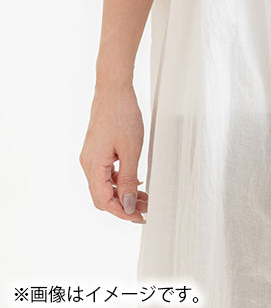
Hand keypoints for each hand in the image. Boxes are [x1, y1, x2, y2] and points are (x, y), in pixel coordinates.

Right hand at [79, 81, 147, 222]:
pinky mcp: (98, 149)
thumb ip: (127, 179)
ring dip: (124, 193)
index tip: (139, 217)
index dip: (122, 213)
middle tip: (145, 209)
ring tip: (144, 197)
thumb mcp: (130, 150)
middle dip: (124, 205)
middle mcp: (88, 163)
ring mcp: (92, 156)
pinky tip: (135, 182)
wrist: (114, 90)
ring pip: (106, 185)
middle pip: (103, 196)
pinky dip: (120, 180)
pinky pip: (107, 173)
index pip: (104, 201)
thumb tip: (126, 204)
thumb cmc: (122, 114)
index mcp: (93, 166)